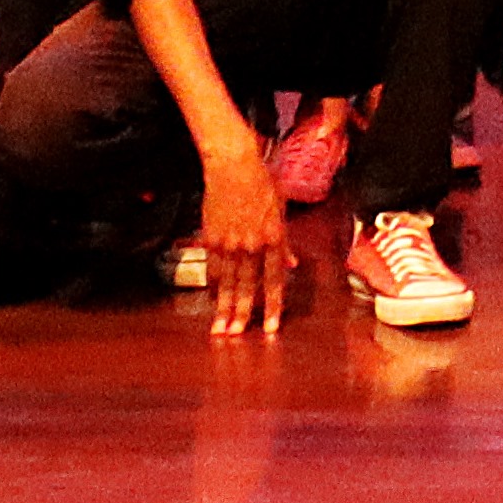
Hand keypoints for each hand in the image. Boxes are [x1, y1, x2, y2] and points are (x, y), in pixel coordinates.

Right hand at [191, 140, 304, 330]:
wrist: (233, 165)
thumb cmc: (262, 182)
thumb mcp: (281, 209)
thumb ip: (285, 241)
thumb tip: (290, 264)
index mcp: (274, 238)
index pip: (274, 280)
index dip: (273, 306)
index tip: (270, 328)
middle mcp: (252, 244)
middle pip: (247, 287)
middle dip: (243, 315)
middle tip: (237, 337)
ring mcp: (230, 243)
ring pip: (227, 282)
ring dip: (224, 308)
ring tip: (221, 330)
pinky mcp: (212, 238)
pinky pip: (213, 268)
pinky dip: (213, 286)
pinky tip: (212, 301)